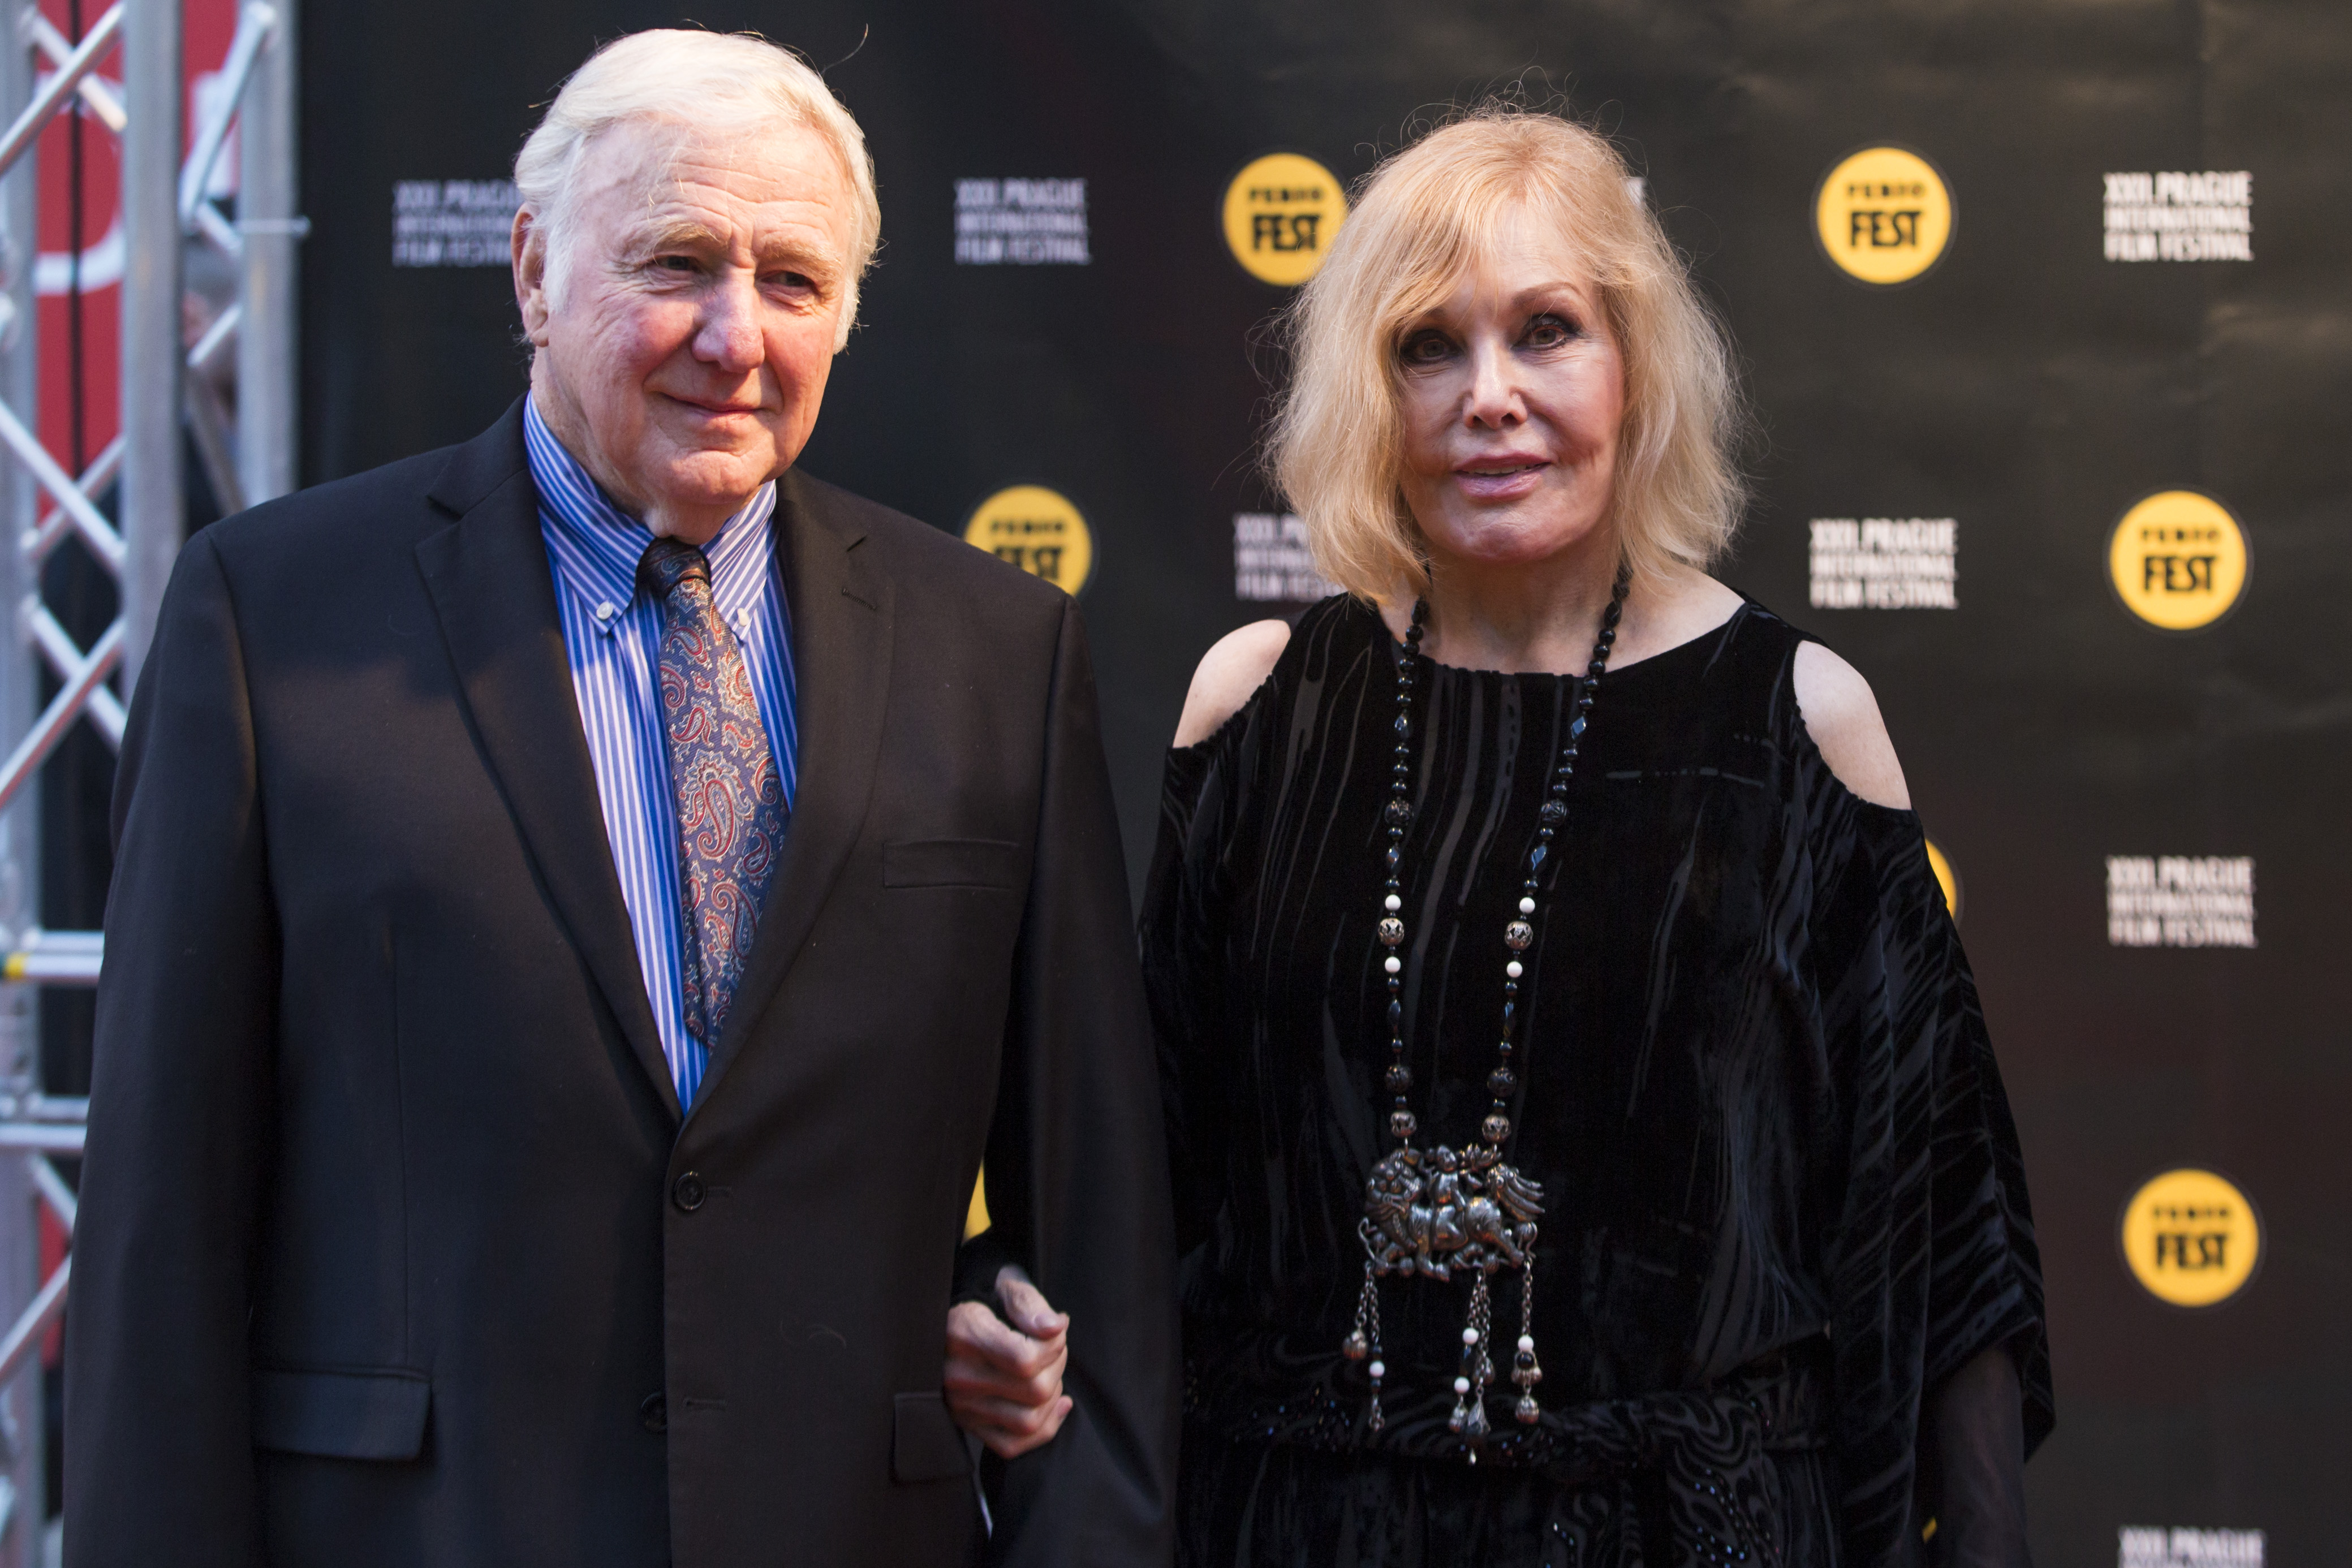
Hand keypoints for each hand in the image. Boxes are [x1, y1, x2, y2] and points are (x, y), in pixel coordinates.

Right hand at [943, 1266, 1072, 1458]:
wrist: (950, 1321)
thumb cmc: (986, 1300)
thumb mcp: (1005, 1286)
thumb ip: (1029, 1304)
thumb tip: (1055, 1327)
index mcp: (963, 1333)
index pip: (1025, 1359)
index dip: (1054, 1346)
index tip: (1055, 1329)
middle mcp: (957, 1375)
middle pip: (1034, 1391)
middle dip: (1058, 1367)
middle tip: (1054, 1348)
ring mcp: (960, 1405)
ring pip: (1028, 1421)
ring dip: (1052, 1397)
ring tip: (1048, 1373)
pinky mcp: (967, 1425)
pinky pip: (1013, 1445)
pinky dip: (1043, 1428)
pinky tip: (1054, 1404)